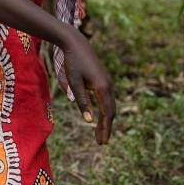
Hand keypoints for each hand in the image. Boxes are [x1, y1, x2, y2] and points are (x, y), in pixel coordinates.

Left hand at [61, 29, 114, 144]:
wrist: (76, 42)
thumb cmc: (72, 62)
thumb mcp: (74, 82)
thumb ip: (81, 101)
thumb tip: (88, 120)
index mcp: (102, 88)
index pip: (107, 114)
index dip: (104, 129)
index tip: (101, 142)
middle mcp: (108, 85)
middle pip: (111, 112)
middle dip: (106, 127)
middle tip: (100, 142)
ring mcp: (108, 82)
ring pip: (110, 105)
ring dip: (106, 120)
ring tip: (99, 132)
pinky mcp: (104, 79)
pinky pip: (107, 99)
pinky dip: (105, 110)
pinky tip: (100, 116)